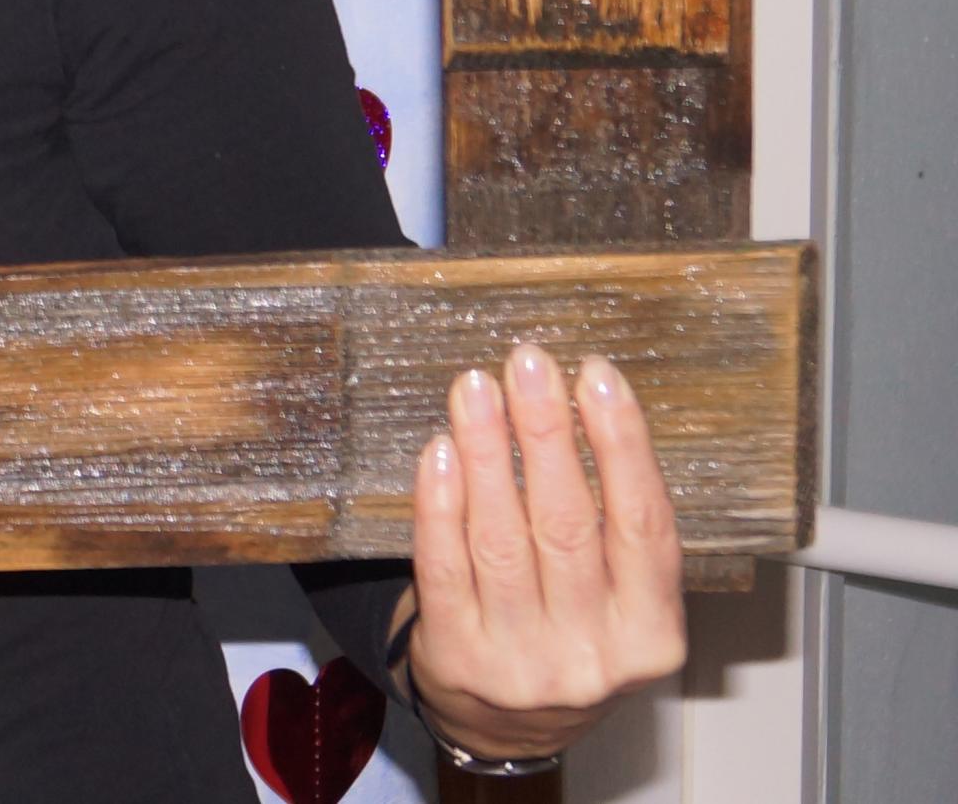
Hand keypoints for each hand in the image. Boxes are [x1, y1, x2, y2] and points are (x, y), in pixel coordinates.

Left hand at [400, 343, 687, 764]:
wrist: (510, 729)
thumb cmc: (571, 640)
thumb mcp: (623, 605)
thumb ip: (618, 534)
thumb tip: (586, 409)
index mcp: (651, 635)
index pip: (644, 524)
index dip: (623, 445)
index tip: (598, 377)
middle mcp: (592, 653)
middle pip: (567, 524)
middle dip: (547, 433)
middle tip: (529, 362)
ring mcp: (521, 659)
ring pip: (502, 539)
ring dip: (489, 453)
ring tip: (477, 388)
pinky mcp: (457, 655)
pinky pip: (445, 566)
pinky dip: (441, 504)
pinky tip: (442, 451)